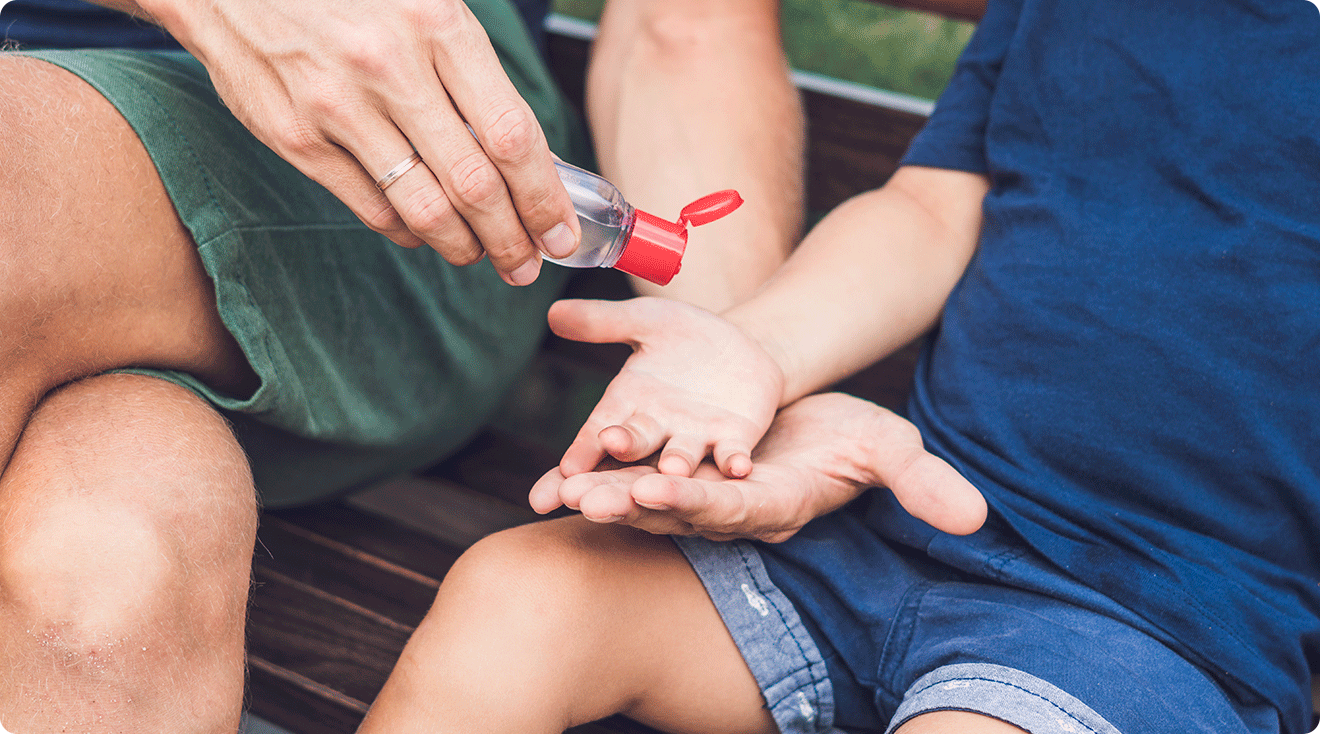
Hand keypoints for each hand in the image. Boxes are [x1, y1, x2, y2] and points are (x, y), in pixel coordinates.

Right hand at [141, 0, 579, 284]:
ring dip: (463, 247)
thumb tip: (526, 153)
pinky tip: (426, 232)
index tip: (562, 232)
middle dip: (513, 239)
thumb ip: (472, 69)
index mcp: (438, 24)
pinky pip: (369, 208)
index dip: (545, 197)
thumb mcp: (425, 1)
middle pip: (474, 185)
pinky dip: (407, 231)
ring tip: (483, 257)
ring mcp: (337, 106)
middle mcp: (390, 67)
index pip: (513, 136)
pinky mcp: (294, 136)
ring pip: (423, 208)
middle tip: (528, 265)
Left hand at [531, 393, 986, 541]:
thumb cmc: (855, 437)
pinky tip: (564, 473)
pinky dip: (606, 474)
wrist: (818, 424)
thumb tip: (976, 517)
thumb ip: (922, 482)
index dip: (697, 504)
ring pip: (649, 501)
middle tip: (588, 499)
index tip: (657, 494)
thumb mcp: (890, 447)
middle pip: (678, 513)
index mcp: (776, 503)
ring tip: (562, 492)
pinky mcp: (684, 476)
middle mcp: (733, 509)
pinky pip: (638, 477)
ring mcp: (704, 496)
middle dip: (634, 508)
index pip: (734, 509)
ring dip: (607, 496)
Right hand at [535, 297, 785, 511]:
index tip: (566, 472)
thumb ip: (604, 321)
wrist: (740, 347)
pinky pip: (732, 453)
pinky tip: (737, 467)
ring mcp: (695, 437)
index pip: (598, 429)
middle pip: (635, 446)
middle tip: (610, 456)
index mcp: (627, 403)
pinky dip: (733, 460)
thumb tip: (553, 311)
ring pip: (682, 456)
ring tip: (673, 468)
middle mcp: (657, 428)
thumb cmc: (683, 336)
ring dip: (677, 464)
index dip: (583, 451)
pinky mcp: (734, 438)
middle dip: (622, 451)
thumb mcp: (647, 320)